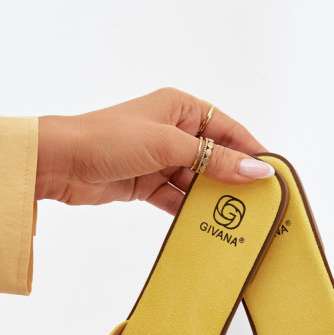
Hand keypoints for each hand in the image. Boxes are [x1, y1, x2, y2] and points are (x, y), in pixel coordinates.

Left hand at [34, 88, 274, 214]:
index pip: (228, 129)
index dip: (251, 151)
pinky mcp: (146, 183)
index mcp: (181, 108)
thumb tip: (258, 169)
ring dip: (212, 199)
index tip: (273, 175)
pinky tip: (205, 226)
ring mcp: (159, 159)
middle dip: (234, 180)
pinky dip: (189, 212)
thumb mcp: (168, 145)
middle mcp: (173, 131)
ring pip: (197, 181)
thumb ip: (215, 160)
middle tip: (258, 204)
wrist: (60, 162)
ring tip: (236, 220)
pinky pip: (176, 198)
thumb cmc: (109, 138)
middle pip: (215, 157)